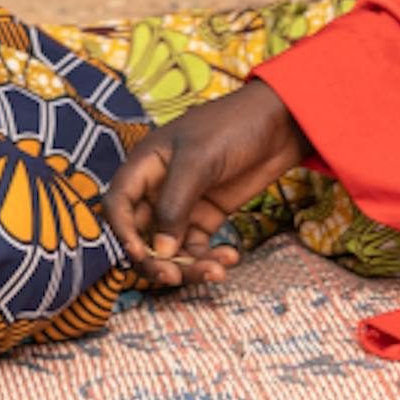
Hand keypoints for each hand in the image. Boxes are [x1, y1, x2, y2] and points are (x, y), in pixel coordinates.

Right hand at [110, 81, 307, 286]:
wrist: (281, 121)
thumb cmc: (233, 126)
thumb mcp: (200, 160)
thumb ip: (175, 204)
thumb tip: (161, 250)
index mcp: (145, 165)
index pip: (118, 205)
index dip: (122, 233)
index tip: (140, 254)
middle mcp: (158, 188)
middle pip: (142, 234)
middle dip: (157, 259)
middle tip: (176, 278)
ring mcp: (184, 203)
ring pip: (171, 247)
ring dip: (188, 265)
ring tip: (217, 271)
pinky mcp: (207, 215)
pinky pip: (197, 246)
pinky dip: (208, 258)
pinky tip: (230, 258)